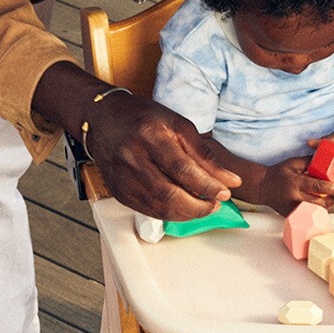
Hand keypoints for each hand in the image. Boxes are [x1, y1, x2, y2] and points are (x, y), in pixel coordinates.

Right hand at [85, 92, 241, 220]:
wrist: (103, 119)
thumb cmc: (144, 118)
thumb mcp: (180, 125)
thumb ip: (205, 155)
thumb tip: (230, 180)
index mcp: (150, 136)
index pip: (183, 169)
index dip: (207, 185)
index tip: (226, 192)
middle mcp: (131, 158)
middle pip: (169, 193)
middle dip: (198, 206)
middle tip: (216, 204)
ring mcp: (121, 177)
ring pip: (158, 206)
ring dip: (186, 213)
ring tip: (204, 207)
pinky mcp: (118, 190)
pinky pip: (147, 210)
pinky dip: (170, 214)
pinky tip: (184, 208)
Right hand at [258, 157, 333, 215]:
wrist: (262, 187)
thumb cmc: (279, 173)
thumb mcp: (293, 163)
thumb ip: (311, 161)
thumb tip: (329, 159)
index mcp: (295, 183)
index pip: (317, 187)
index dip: (331, 187)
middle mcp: (294, 198)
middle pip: (320, 202)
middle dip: (332, 198)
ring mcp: (293, 209)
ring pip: (316, 211)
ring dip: (326, 205)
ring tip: (329, 197)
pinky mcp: (292, 216)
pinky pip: (309, 215)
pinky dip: (317, 210)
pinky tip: (318, 203)